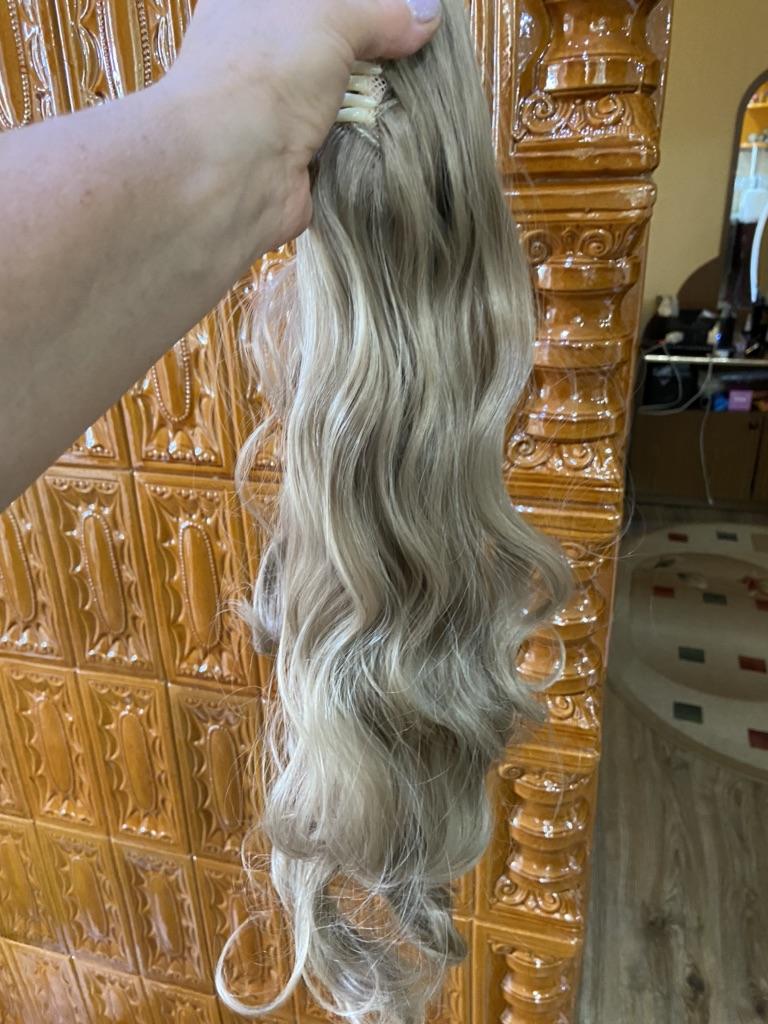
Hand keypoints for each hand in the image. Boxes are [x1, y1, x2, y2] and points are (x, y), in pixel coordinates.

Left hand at [162, 0, 441, 249]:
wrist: (230, 172)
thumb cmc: (266, 73)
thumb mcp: (331, 16)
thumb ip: (381, 13)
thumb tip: (426, 16)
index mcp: (251, 4)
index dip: (357, 5)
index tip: (403, 10)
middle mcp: (259, 56)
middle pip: (330, 43)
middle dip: (374, 47)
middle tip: (420, 47)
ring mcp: (275, 111)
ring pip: (339, 95)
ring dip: (374, 98)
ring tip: (419, 92)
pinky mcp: (293, 159)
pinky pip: (341, 141)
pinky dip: (366, 140)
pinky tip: (398, 133)